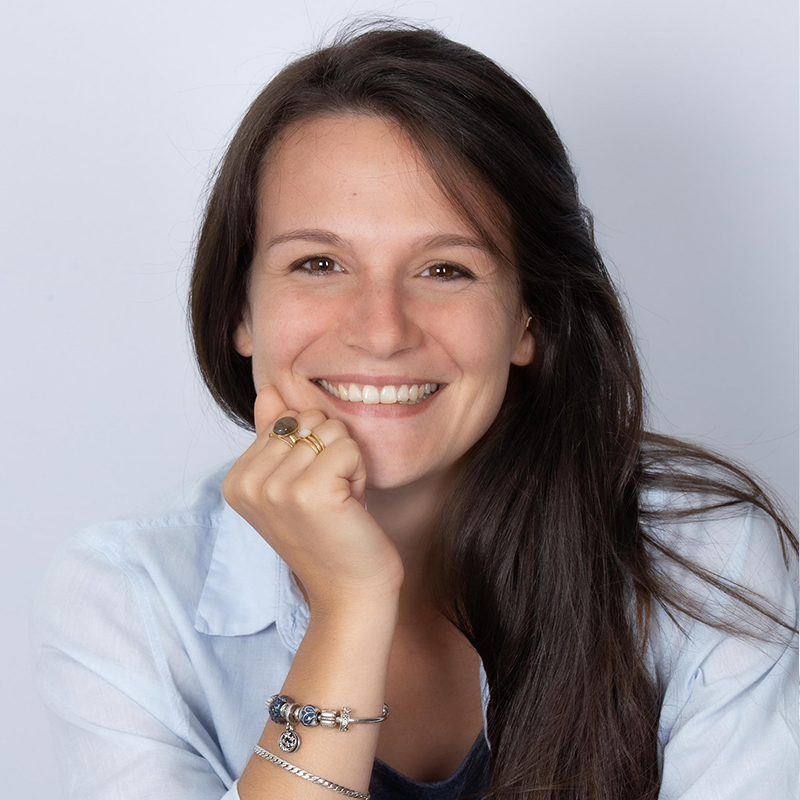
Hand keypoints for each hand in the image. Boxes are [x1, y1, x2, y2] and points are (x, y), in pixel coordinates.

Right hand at [222, 385, 404, 613]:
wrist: (349, 591)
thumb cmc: (329, 535)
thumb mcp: (293, 482)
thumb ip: (275, 436)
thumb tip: (268, 391)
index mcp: (236, 478)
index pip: (287, 419)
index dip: (312, 450)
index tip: (313, 492)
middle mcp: (247, 482)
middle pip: (309, 419)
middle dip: (331, 453)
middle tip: (329, 498)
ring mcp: (274, 488)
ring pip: (331, 430)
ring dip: (347, 464)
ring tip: (339, 502)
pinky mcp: (308, 493)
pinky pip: (348, 447)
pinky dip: (359, 473)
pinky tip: (350, 505)